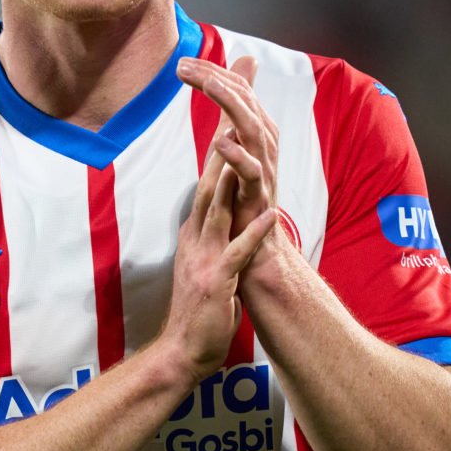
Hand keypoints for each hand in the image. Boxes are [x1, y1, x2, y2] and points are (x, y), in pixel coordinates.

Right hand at [160, 119, 277, 381]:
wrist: (182, 351)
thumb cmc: (200, 305)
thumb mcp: (207, 255)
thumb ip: (216, 225)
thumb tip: (228, 198)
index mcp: (198, 226)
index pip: (211, 173)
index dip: (221, 136)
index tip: (232, 100)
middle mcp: (197, 233)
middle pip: (210, 176)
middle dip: (223, 137)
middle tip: (233, 98)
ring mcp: (205, 255)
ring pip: (217, 207)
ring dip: (230, 174)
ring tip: (243, 143)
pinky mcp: (217, 281)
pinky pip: (237, 254)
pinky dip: (251, 234)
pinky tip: (267, 216)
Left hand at [176, 55, 280, 243]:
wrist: (255, 242)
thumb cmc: (241, 191)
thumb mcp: (234, 142)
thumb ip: (234, 109)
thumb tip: (239, 67)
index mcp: (259, 128)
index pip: (239, 89)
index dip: (212, 73)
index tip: (182, 63)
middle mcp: (265, 142)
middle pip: (245, 101)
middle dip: (215, 80)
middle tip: (184, 67)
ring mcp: (264, 167)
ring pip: (253, 128)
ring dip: (231, 105)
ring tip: (209, 85)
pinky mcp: (258, 194)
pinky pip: (252, 171)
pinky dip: (238, 155)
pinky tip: (221, 141)